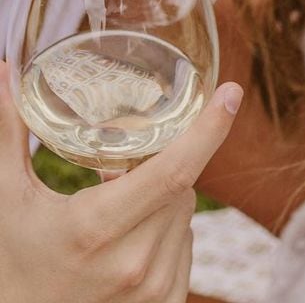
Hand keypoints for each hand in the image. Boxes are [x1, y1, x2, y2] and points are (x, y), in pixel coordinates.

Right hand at [0, 59, 241, 302]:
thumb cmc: (9, 266)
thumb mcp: (7, 201)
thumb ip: (9, 135)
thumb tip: (3, 72)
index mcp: (98, 229)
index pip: (175, 170)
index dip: (210, 129)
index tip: (232, 93)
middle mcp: (134, 262)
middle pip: (179, 186)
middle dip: (156, 171)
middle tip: (113, 179)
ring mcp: (152, 291)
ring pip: (185, 215)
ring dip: (161, 204)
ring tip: (114, 217)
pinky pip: (185, 248)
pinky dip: (166, 236)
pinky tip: (128, 246)